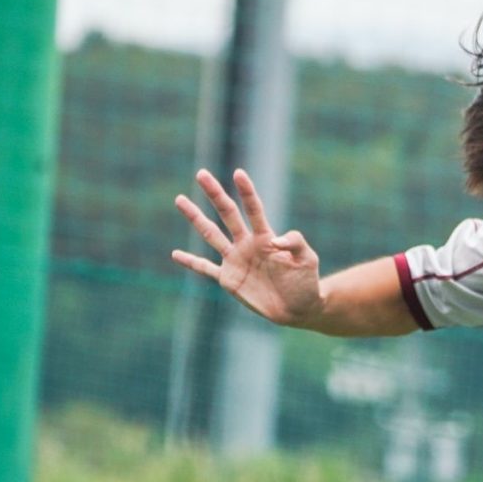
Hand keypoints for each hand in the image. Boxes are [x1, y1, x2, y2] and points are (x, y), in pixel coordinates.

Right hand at [172, 168, 322, 327]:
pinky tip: (175, 254)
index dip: (247, 192)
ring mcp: (235, 260)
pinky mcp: (228, 279)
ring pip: (211, 234)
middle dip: (215, 194)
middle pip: (228, 214)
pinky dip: (191, 262)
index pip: (254, 210)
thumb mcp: (307, 259)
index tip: (238, 173)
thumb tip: (276, 240)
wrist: (298, 308)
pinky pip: (205, 268)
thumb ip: (296, 243)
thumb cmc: (306, 281)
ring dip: (196, 218)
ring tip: (180, 199)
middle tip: (201, 174)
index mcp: (266, 237)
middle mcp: (247, 244)